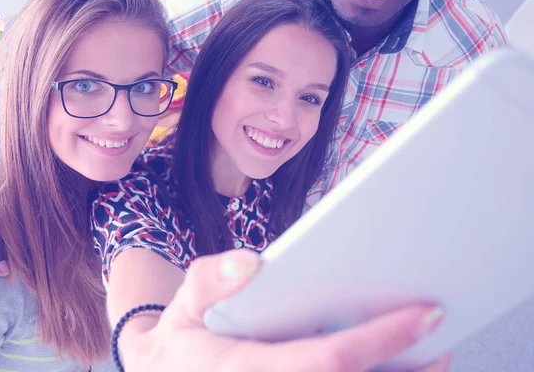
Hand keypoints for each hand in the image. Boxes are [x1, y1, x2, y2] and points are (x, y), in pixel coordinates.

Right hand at [120, 249, 450, 371]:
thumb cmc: (183, 340)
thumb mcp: (184, 303)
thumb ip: (210, 279)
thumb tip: (253, 263)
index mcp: (251, 370)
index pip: (330, 360)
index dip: (382, 341)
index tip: (425, 315)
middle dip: (407, 367)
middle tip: (440, 330)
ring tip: (432, 354)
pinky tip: (395, 367)